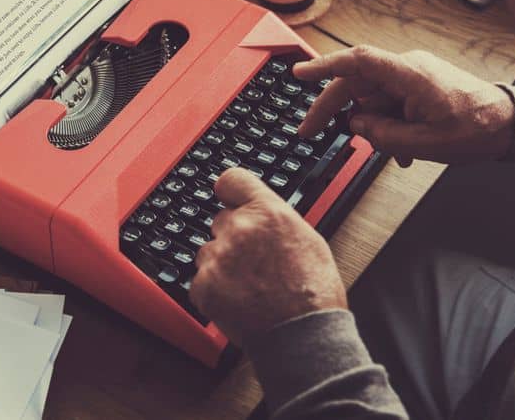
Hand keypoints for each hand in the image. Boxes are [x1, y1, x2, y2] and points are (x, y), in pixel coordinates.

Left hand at [189, 168, 346, 346]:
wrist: (302, 335)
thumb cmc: (313, 292)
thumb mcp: (307, 239)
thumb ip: (276, 218)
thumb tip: (260, 211)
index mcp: (267, 212)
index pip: (231, 180)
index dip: (230, 191)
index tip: (229, 198)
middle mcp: (239, 229)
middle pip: (221, 221)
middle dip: (233, 237)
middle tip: (254, 261)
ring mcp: (218, 257)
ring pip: (209, 251)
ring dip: (222, 264)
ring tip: (250, 286)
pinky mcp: (203, 285)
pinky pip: (202, 279)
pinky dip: (215, 290)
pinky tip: (239, 300)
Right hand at [293, 46, 514, 166]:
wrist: (510, 125)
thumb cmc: (477, 129)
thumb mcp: (425, 144)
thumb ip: (383, 135)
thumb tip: (356, 125)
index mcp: (409, 75)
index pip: (358, 62)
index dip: (324, 66)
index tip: (299, 74)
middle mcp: (407, 69)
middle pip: (355, 84)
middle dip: (332, 109)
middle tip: (310, 130)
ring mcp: (412, 76)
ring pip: (371, 98)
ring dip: (372, 126)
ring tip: (394, 151)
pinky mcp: (416, 86)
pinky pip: (387, 103)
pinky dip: (387, 125)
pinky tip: (401, 148)